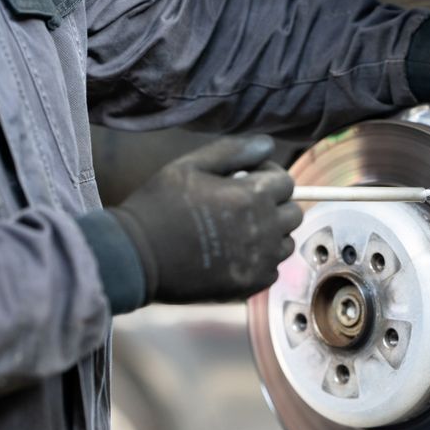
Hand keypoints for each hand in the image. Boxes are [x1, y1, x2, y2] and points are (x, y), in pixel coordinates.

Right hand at [110, 135, 300, 304]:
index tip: (245, 179)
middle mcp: (265, 230)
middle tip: (241, 205)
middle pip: (292, 213)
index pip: (285, 182)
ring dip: (269, 234)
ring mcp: (260, 261)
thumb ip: (233, 151)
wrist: (137, 257)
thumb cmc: (160, 205)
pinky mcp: (251, 285)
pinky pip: (271, 269)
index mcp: (253, 197)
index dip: (266, 177)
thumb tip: (268, 144)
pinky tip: (232, 254)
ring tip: (237, 230)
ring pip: (285, 243)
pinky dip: (259, 261)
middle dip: (273, 205)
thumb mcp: (191, 166)